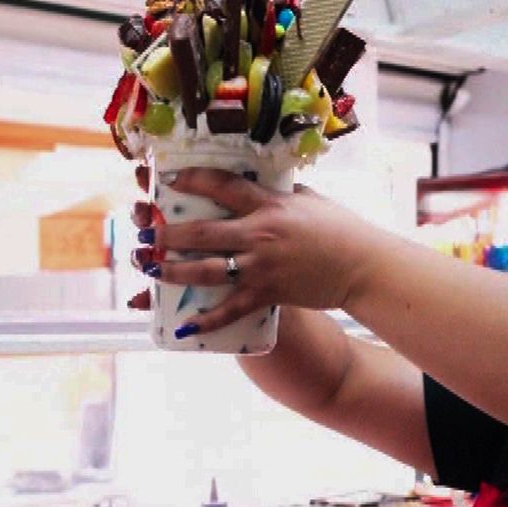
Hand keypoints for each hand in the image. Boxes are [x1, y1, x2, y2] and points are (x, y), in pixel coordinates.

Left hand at [125, 164, 385, 335]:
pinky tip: (184, 325)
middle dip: (166, 234)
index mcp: (268, 205)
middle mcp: (259, 233)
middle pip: (200, 232)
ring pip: (205, 270)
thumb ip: (279, 193)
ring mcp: (261, 265)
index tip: (169, 181)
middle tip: (144, 233)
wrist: (362, 266)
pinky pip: (230, 308)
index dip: (192, 181)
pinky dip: (206, 320)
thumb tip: (258, 183)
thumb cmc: (340, 228)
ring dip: (172, 271)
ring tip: (150, 269)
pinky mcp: (268, 293)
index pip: (221, 186)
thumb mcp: (309, 200)